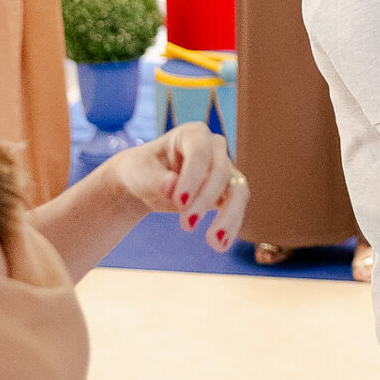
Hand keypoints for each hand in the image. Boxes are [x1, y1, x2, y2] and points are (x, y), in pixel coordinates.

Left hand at [113, 122, 248, 252]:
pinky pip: (237, 207)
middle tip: (186, 226)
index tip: (179, 203)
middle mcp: (215, 148)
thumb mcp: (140, 173)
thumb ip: (156, 180)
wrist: (147, 182)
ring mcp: (225, 169)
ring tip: (215, 242)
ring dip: (229, 216)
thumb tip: (171, 188)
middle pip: (220, 172)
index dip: (193, 177)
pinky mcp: (228, 192)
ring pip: (238, 190)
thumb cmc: (143, 171)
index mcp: (193, 134)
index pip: (200, 153)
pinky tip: (220, 245)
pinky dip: (231, 226)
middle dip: (205, 200)